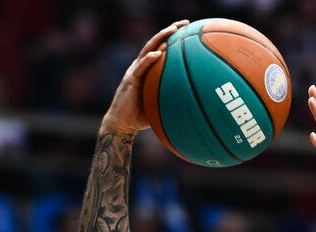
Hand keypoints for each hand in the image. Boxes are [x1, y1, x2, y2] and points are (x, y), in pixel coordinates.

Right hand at [100, 20, 187, 135]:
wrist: (121, 124)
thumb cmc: (140, 116)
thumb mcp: (160, 105)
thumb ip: (172, 98)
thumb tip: (193, 103)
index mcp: (147, 70)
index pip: (160, 48)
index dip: (172, 38)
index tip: (187, 30)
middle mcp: (140, 66)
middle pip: (155, 43)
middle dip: (169, 31)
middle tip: (184, 23)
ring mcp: (134, 71)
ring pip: (148, 50)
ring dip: (160, 39)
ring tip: (172, 30)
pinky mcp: (130, 80)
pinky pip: (140, 68)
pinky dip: (149, 60)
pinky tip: (158, 54)